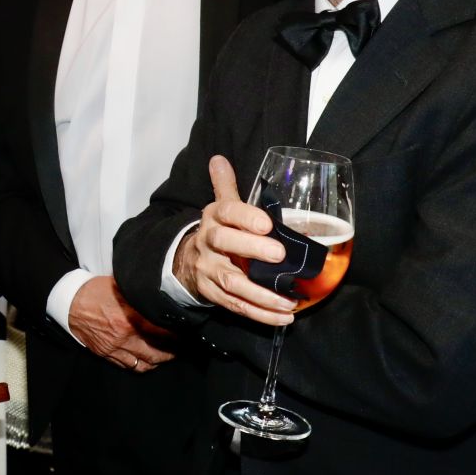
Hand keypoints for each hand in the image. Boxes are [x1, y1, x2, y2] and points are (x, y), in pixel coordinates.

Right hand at [67, 275, 174, 371]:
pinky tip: (148, 360)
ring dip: (159, 361)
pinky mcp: (106, 354)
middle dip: (173, 351)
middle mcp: (125, 336)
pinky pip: (128, 366)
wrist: (69, 302)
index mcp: (131, 317)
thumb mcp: (121, 286)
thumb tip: (161, 294)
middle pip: (158, 352)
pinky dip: (142, 366)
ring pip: (145, 364)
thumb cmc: (95, 291)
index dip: (178, 333)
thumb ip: (141, 294)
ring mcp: (114, 348)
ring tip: (167, 355)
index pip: (164, 332)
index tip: (186, 330)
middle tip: (181, 346)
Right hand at [171, 155, 297, 327]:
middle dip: (253, 249)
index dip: (246, 217)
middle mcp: (208, 242)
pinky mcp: (212, 293)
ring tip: (289, 299)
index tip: (268, 223)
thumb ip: (225, 186)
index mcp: (214, 217)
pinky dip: (261, 314)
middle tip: (280, 255)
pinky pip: (236, 305)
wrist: (186, 261)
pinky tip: (284, 316)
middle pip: (226, 244)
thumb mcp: (219, 208)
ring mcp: (208, 269)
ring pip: (232, 282)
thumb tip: (219, 159)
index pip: (227, 212)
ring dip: (262, 293)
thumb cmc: (217, 231)